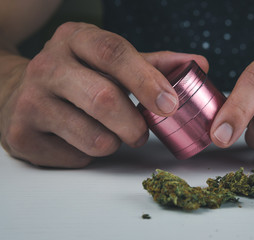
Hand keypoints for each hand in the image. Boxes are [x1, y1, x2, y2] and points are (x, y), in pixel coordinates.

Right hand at [0, 22, 207, 167]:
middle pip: (104, 99)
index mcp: (76, 39)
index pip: (114, 53)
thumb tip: (200, 65)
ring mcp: (29, 100)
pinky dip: (90, 154)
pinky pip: (76, 157)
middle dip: (135, 124)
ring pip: (94, 137)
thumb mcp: (111, 61)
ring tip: (110, 134)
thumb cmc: (79, 75)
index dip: (146, 80)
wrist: (19, 92)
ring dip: (115, 143)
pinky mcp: (22, 134)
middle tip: (143, 133)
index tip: (171, 104)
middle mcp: (47, 65)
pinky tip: (81, 139)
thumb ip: (156, 64)